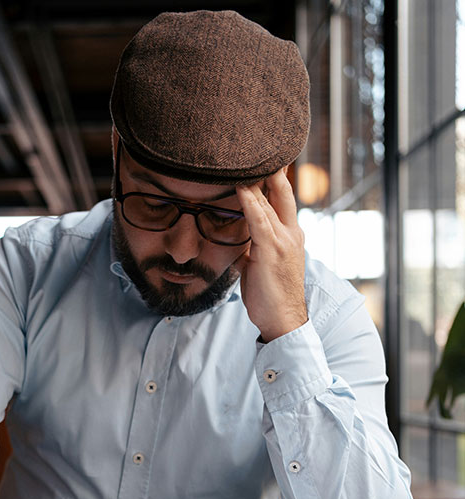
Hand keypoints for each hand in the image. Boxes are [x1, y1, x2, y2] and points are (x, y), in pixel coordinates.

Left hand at [235, 167, 307, 341]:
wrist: (283, 319)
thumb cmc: (270, 295)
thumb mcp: (259, 264)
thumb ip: (252, 247)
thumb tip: (239, 240)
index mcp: (290, 235)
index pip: (281, 198)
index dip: (273, 178)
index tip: (262, 159)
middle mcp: (291, 232)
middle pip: (282, 191)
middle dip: (272, 168)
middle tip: (258, 145)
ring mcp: (284, 240)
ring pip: (270, 201)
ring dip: (256, 179)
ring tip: (243, 158)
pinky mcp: (272, 250)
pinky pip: (259, 220)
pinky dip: (249, 202)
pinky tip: (240, 186)